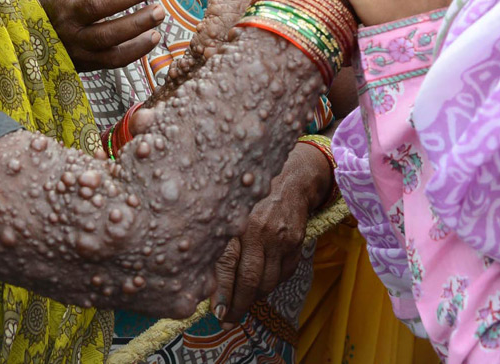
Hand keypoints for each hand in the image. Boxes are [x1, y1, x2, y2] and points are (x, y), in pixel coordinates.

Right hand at [40, 0, 165, 71]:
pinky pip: (113, 58)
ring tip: (160, 12)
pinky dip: (136, 49)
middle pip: (98, 3)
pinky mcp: (86, 61)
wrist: (38, 39)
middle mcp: (67, 14)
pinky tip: (154, 37)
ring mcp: (75, 40)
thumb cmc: (65, 3)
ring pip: (107, 34)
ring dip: (137, 23)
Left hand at [212, 142, 331, 323]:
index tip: (216, 312)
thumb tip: (204, 277)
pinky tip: (261, 286)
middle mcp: (258, 230)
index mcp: (236, 221)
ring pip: (268, 281)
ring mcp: (280, 238)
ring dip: (254, 298)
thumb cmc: (251, 196)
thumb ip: (221, 239)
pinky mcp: (296, 243)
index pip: (227, 265)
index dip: (222, 292)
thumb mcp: (231, 209)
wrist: (290, 180)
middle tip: (228, 320)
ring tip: (242, 305)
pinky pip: (284, 274)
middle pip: (249, 278)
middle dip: (238, 304)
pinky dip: (272, 284)